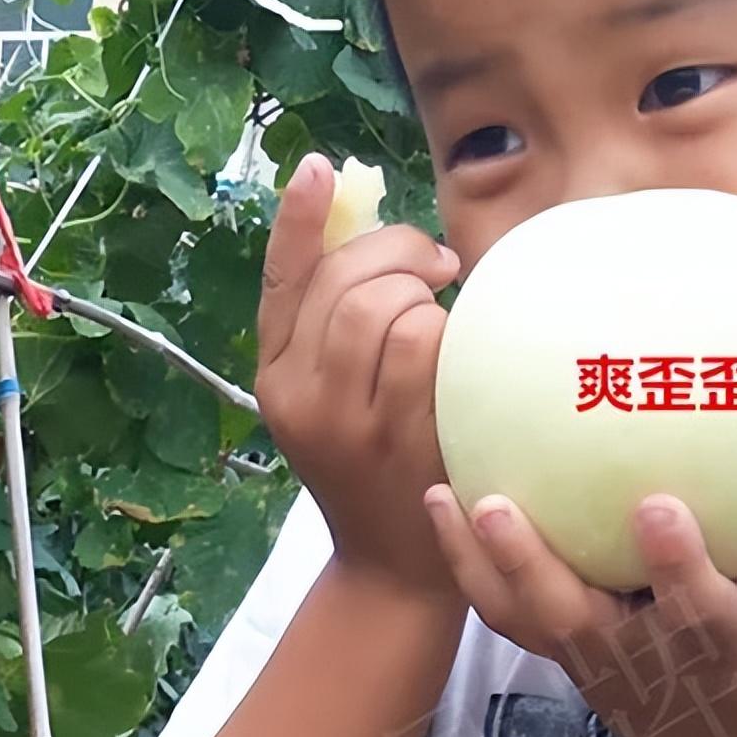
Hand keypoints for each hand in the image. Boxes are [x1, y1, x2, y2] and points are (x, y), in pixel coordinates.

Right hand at [256, 152, 461, 596]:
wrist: (393, 568)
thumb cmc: (378, 466)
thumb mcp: (337, 397)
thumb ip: (342, 326)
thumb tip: (384, 241)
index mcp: (275, 374)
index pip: (282, 280)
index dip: (298, 218)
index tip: (321, 167)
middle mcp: (298, 395)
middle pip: (347, 283)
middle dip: (400, 251)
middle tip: (435, 262)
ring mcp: (348, 420)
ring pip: (384, 307)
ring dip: (424, 290)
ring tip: (445, 300)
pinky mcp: (401, 437)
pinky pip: (426, 347)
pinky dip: (449, 329)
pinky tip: (461, 346)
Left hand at [423, 404, 736, 736]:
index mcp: (717, 640)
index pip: (693, 604)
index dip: (673, 563)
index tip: (653, 505)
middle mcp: (646, 656)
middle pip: (578, 619)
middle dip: (533, 566)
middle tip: (494, 501)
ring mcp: (597, 664)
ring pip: (526, 622)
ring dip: (481, 565)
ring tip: (440, 498)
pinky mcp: (568, 663)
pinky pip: (512, 621)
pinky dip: (478, 572)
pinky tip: (449, 514)